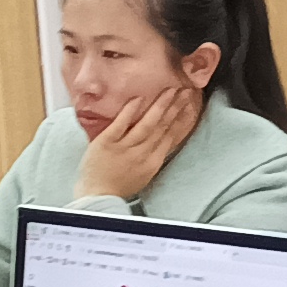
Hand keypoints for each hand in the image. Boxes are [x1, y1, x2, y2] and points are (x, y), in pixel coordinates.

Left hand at [74, 80, 202, 205]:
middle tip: (185, 90)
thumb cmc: (119, 186)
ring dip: (160, 106)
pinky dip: (131, 111)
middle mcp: (142, 154)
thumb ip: (153, 155)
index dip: (182, 119)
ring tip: (170, 90)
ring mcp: (124, 148)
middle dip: (175, 107)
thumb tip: (164, 137)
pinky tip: (139, 98)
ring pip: (147, 124)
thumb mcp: (143, 174)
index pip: (171, 136)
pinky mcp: (107, 143)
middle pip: (162, 127)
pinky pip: (121, 124)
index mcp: (153, 162)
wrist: (97, 196)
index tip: (190, 104)